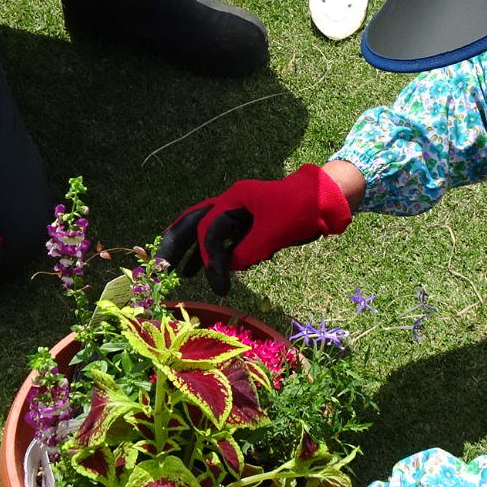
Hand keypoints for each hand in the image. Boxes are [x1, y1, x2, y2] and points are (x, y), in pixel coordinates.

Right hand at [157, 164, 351, 293]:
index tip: (219, 287)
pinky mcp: (249, 224)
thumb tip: (230, 265)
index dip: (210, 259)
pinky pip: (222, 238)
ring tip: (176, 271)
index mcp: (236, 199)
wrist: (326, 200)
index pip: (210, 230)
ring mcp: (240, 212)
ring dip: (191, 249)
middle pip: (193, 220)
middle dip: (176, 243)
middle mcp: (232, 203)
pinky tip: (202, 269)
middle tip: (160, 266)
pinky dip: (212, 253)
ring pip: (206, 230)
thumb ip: (248, 250)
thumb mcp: (274, 232)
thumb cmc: (302, 210)